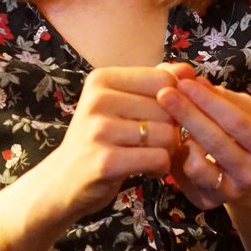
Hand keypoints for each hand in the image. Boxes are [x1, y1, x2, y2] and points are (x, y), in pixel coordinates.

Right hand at [41, 67, 178, 220]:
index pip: (165, 80)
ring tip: (149, 155)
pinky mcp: (105, 162)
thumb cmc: (102, 138)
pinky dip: (162, 167)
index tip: (159, 116)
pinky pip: (158, 158)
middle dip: (171, 129)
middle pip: (169, 109)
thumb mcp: (123, 103)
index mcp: (102, 79)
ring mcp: (99, 131)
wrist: (63, 182)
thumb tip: (188, 69)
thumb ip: (156, 82)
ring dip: (168, 150)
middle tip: (152, 142)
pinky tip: (149, 170)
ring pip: (167, 135)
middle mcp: (98, 100)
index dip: (175, 101)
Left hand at [155, 62, 250, 209]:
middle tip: (164, 93)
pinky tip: (176, 142)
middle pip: (215, 141)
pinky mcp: (208, 203)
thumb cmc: (245, 135)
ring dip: (181, 140)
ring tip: (174, 123)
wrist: (249, 177)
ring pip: (197, 165)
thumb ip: (220, 95)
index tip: (185, 82)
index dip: (208, 101)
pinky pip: (184, 178)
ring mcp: (230, 193)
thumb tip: (193, 79)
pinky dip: (177, 157)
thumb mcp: (244, 111)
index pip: (236, 121)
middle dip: (187, 114)